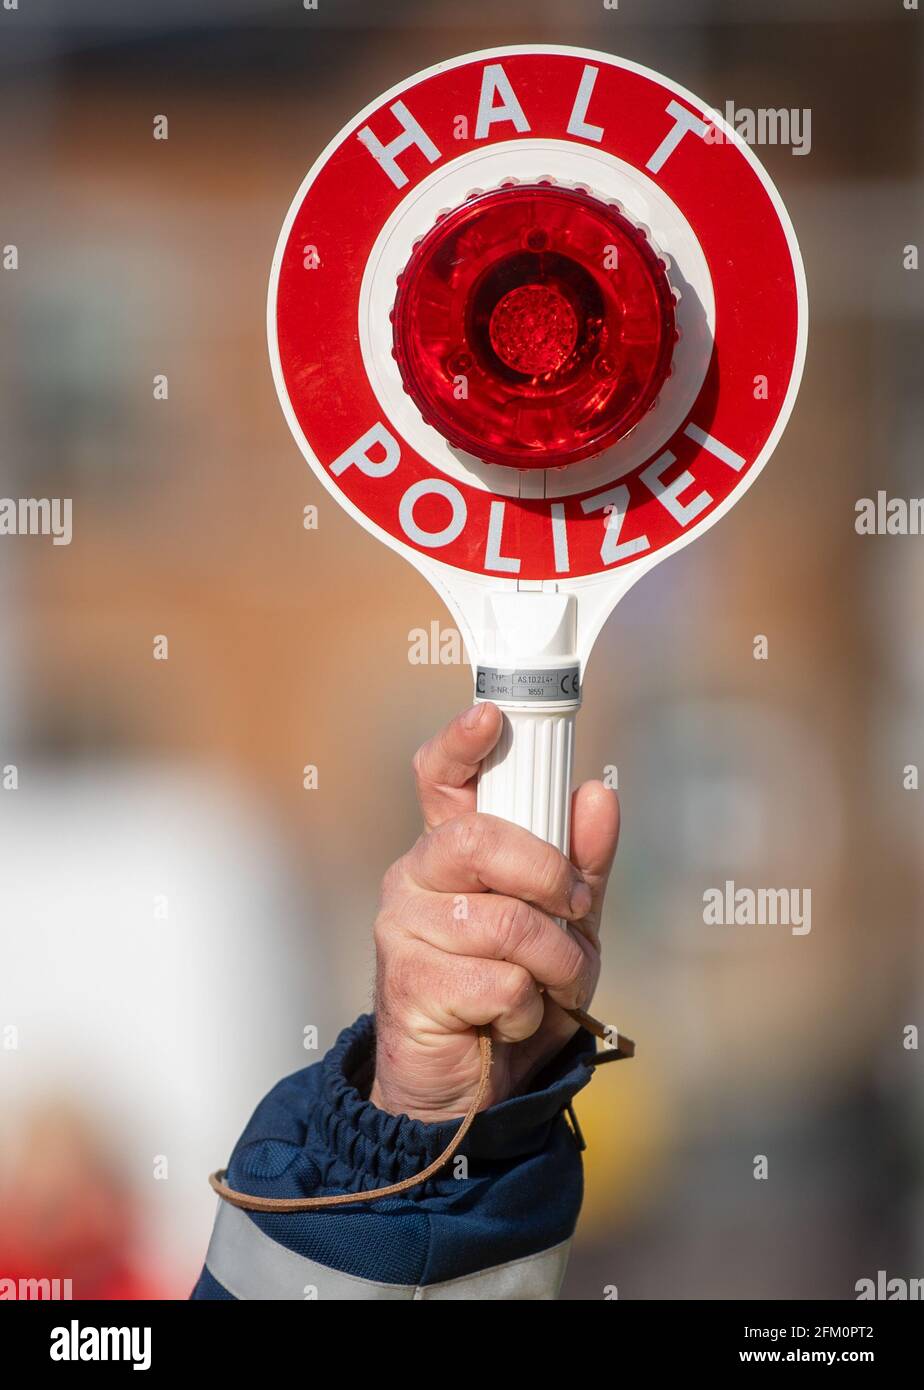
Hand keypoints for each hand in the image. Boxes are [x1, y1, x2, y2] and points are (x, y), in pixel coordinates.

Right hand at [370, 702, 619, 1121]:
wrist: (476, 1091)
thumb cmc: (516, 993)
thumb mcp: (567, 925)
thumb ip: (581, 864)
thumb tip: (597, 796)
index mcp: (451, 853)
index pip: (440, 779)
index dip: (461, 743)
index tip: (490, 715)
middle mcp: (416, 879)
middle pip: (479, 842)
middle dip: (547, 878)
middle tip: (573, 915)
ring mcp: (405, 931)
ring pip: (505, 922)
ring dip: (552, 964)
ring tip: (545, 986)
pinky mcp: (409, 986)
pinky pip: (499, 981)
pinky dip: (528, 1008)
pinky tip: (506, 1019)